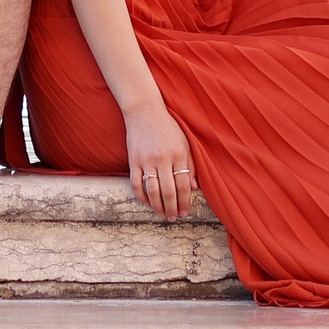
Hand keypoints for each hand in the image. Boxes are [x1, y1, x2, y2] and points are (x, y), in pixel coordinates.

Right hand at [124, 103, 196, 219]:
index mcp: (179, 154)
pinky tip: (148, 203)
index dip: (185, 202)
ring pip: (153, 191)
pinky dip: (142, 197)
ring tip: (162, 214)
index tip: (185, 212)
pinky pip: (136, 184)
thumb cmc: (167, 126)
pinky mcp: (134, 160)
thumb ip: (191, 164)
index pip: (184, 185)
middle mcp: (164, 158)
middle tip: (173, 218)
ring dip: (158, 206)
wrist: (144, 110)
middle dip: (173, 209)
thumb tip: (194, 188)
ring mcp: (147, 160)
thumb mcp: (184, 141)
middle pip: (169, 191)